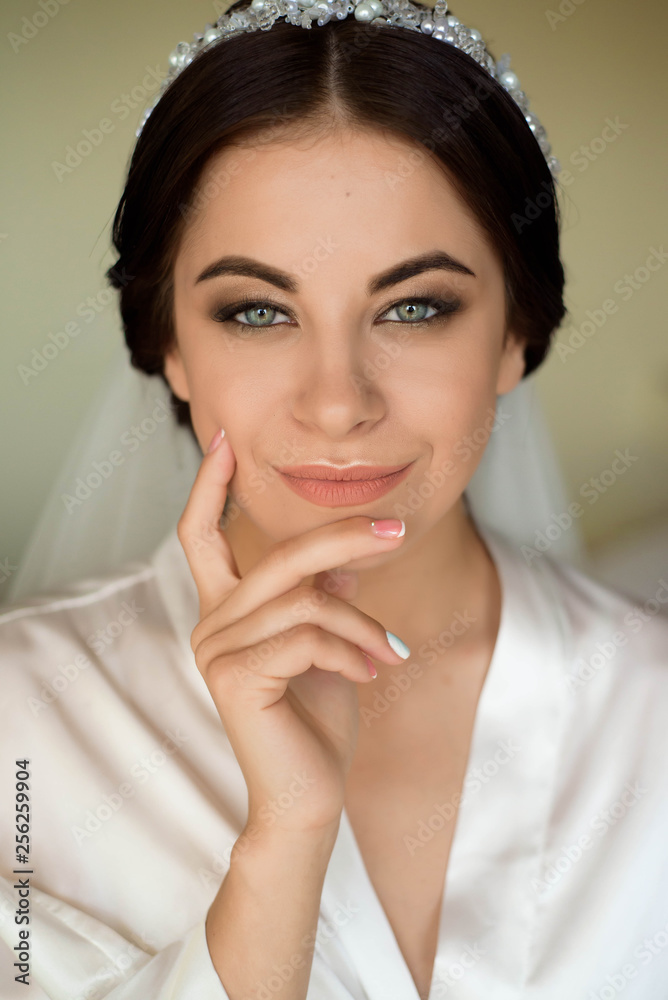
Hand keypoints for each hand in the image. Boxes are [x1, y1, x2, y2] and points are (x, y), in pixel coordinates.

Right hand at [177, 429, 407, 836]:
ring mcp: (216, 649)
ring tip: (391, 654)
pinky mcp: (234, 677)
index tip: (223, 438)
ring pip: (306, 600)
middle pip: (280, 556)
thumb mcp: (327, 646)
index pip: (201, 535)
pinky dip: (350, 649)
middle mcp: (211, 623)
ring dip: (362, 625)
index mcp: (227, 610)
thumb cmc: (317, 721)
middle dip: (344, 537)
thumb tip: (344, 565)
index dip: (209, 485)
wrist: (308, 797)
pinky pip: (307, 635)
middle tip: (400, 532)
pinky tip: (368, 674)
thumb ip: (322, 600)